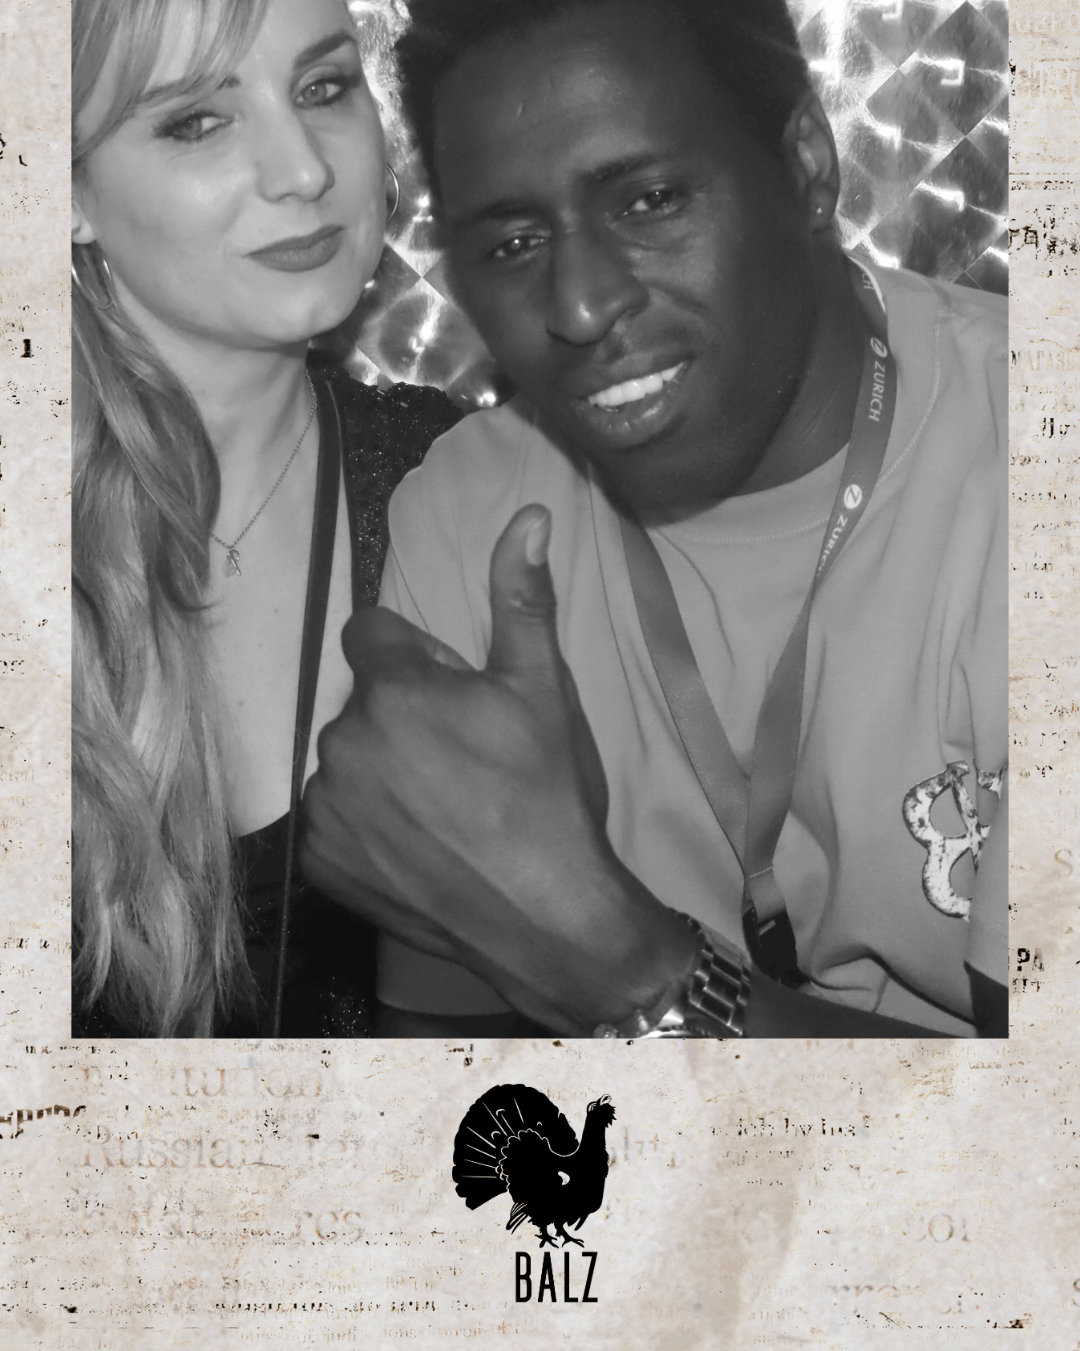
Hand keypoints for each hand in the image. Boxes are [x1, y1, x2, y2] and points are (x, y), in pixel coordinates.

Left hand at [298, 505, 692, 1031]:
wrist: (548, 918)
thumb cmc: (547, 795)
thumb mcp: (543, 689)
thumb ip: (521, 597)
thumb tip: (526, 515)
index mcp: (393, 690)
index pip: (371, 634)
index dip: (415, 655)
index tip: (453, 691)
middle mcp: (343, 742)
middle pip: (362, 703)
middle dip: (400, 715)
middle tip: (461, 756)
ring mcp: (326, 808)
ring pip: (346, 760)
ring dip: (379, 769)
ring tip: (442, 806)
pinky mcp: (320, 863)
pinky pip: (332, 820)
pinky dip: (363, 825)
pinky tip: (415, 842)